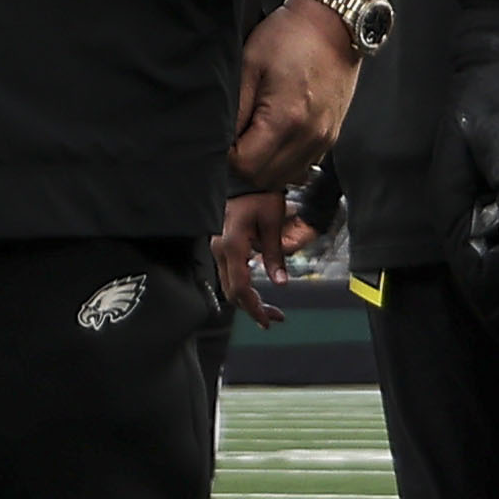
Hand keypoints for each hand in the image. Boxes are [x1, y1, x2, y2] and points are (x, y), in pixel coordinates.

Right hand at [211, 190, 309, 326]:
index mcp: (232, 246)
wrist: (246, 177)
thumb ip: (274, 256)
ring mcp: (218, 248)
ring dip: (248, 298)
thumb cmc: (260, 195)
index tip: (268, 321)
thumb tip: (280, 283)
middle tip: (275, 317)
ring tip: (269, 308)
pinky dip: (243, 285)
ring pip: (230, 284)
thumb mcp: (272, 224)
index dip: (254, 308)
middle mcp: (220, 250)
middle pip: (232, 292)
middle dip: (253, 308)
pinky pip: (229, 273)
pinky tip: (257, 290)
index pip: (240, 288)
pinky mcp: (221, 245)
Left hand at [225, 0, 360, 193]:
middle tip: (237, 134)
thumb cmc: (290, 36)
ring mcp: (324, 139)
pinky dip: (283, 162)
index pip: (245, 166)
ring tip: (255, 134)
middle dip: (244, 164)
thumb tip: (222, 139)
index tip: (226, 133)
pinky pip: (301, 168)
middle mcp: (310, 136)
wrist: (334, 24)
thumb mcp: (249, 64)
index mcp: (287, 119)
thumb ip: (234, 108)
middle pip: (264, 179)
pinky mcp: (330, 137)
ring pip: (283, 178)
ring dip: (264, 166)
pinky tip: (275, 136)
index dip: (227, 155)